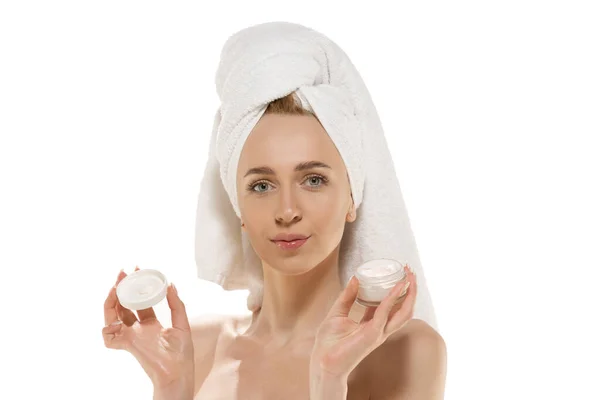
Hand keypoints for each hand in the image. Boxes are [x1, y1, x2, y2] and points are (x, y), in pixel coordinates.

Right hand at [102, 267, 194, 392]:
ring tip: (115, 287)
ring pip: (112, 316)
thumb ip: (176, 305)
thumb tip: (170, 284)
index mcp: (150, 324)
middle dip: (121, 288)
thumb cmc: (181, 355)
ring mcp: (131, 336)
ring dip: (111, 301)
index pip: (139, 303)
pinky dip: (107, 328)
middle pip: (123, 306)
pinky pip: (109, 337)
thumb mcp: (182, 324)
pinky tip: (113, 316)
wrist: (178, 373)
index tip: (137, 271)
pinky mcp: (128, 343)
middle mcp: (138, 329)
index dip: (137, 287)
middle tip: (123, 273)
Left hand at [311, 265, 416, 377]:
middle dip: (411, 291)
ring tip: (410, 276)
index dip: (397, 290)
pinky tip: (397, 286)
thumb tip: (355, 278)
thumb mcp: (337, 312)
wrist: (322, 360)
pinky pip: (385, 313)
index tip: (400, 273)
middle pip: (404, 309)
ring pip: (403, 313)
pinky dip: (392, 298)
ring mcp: (378, 332)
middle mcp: (380, 328)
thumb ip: (347, 296)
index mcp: (373, 324)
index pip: (391, 306)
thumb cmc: (328, 342)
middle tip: (410, 272)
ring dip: (410, 294)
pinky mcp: (372, 334)